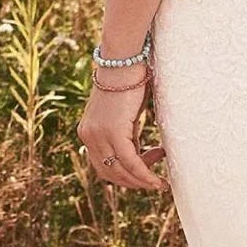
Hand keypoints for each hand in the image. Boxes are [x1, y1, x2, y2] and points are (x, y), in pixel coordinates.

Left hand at [78, 75, 164, 191]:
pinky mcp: (113, 132)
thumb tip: (137, 150)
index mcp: (87, 132)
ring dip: (141, 181)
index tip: (145, 169)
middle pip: (109, 172)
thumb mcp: (123, 115)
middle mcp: (88, 136)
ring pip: (120, 170)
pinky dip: (144, 174)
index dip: (124, 174)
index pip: (103, 165)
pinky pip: (130, 161)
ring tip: (159, 183)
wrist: (123, 63)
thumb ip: (124, 133)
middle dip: (133, 181)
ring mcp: (98, 135)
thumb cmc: (128, 83)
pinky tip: (156, 180)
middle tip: (154, 181)